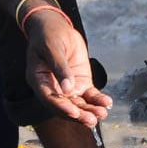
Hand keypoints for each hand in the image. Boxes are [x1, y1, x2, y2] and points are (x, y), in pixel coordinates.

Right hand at [24, 10, 110, 126]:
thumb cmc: (48, 35)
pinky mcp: (80, 82)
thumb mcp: (52, 48)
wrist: (55, 26)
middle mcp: (53, 88)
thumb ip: (60, 67)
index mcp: (39, 81)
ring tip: (102, 114)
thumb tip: (68, 89)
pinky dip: (98, 100)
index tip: (74, 113)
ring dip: (90, 110)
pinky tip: (107, 103)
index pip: (50, 99)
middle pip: (65, 106)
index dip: (61, 107)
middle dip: (79, 115)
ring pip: (79, 103)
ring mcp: (68, 87)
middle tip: (92, 121)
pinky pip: (89, 95)